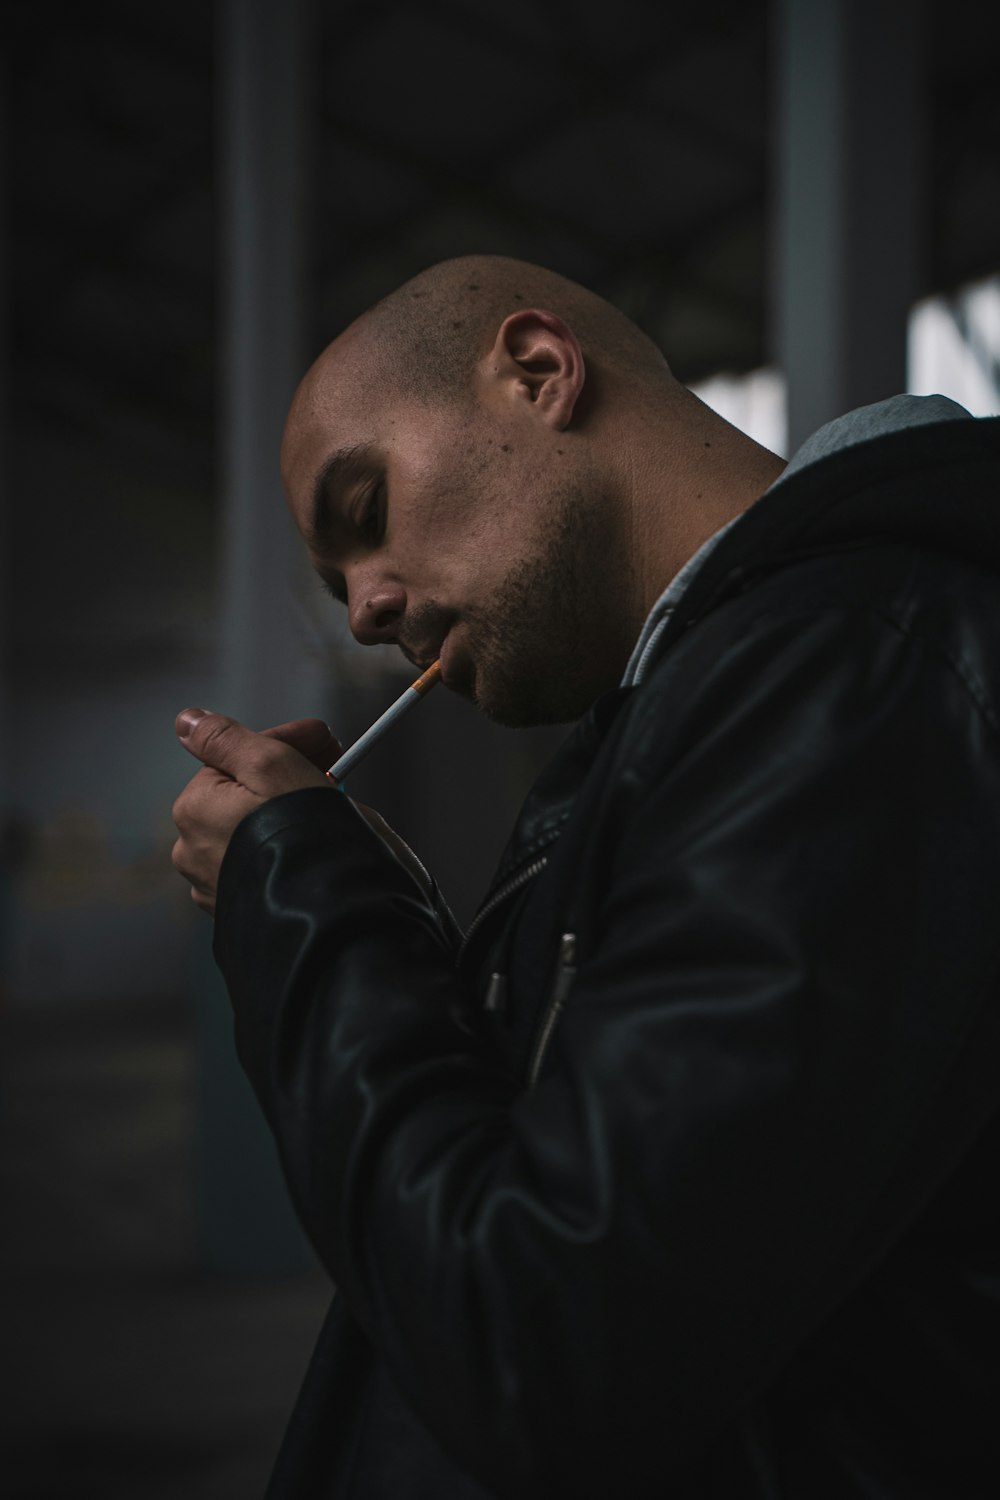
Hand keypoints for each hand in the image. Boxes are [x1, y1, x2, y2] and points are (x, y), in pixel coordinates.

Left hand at [171, 709, 337, 915]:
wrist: (326, 913)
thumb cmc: (301, 836)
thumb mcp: (269, 765)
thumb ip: (226, 738)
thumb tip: (186, 720)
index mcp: (194, 808)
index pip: (238, 757)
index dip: (286, 744)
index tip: (323, 740)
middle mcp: (193, 849)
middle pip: (244, 793)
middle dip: (288, 776)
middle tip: (333, 768)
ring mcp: (213, 884)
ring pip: (253, 829)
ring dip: (287, 813)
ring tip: (330, 811)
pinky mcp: (237, 909)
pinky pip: (260, 863)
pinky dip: (283, 849)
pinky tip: (313, 846)